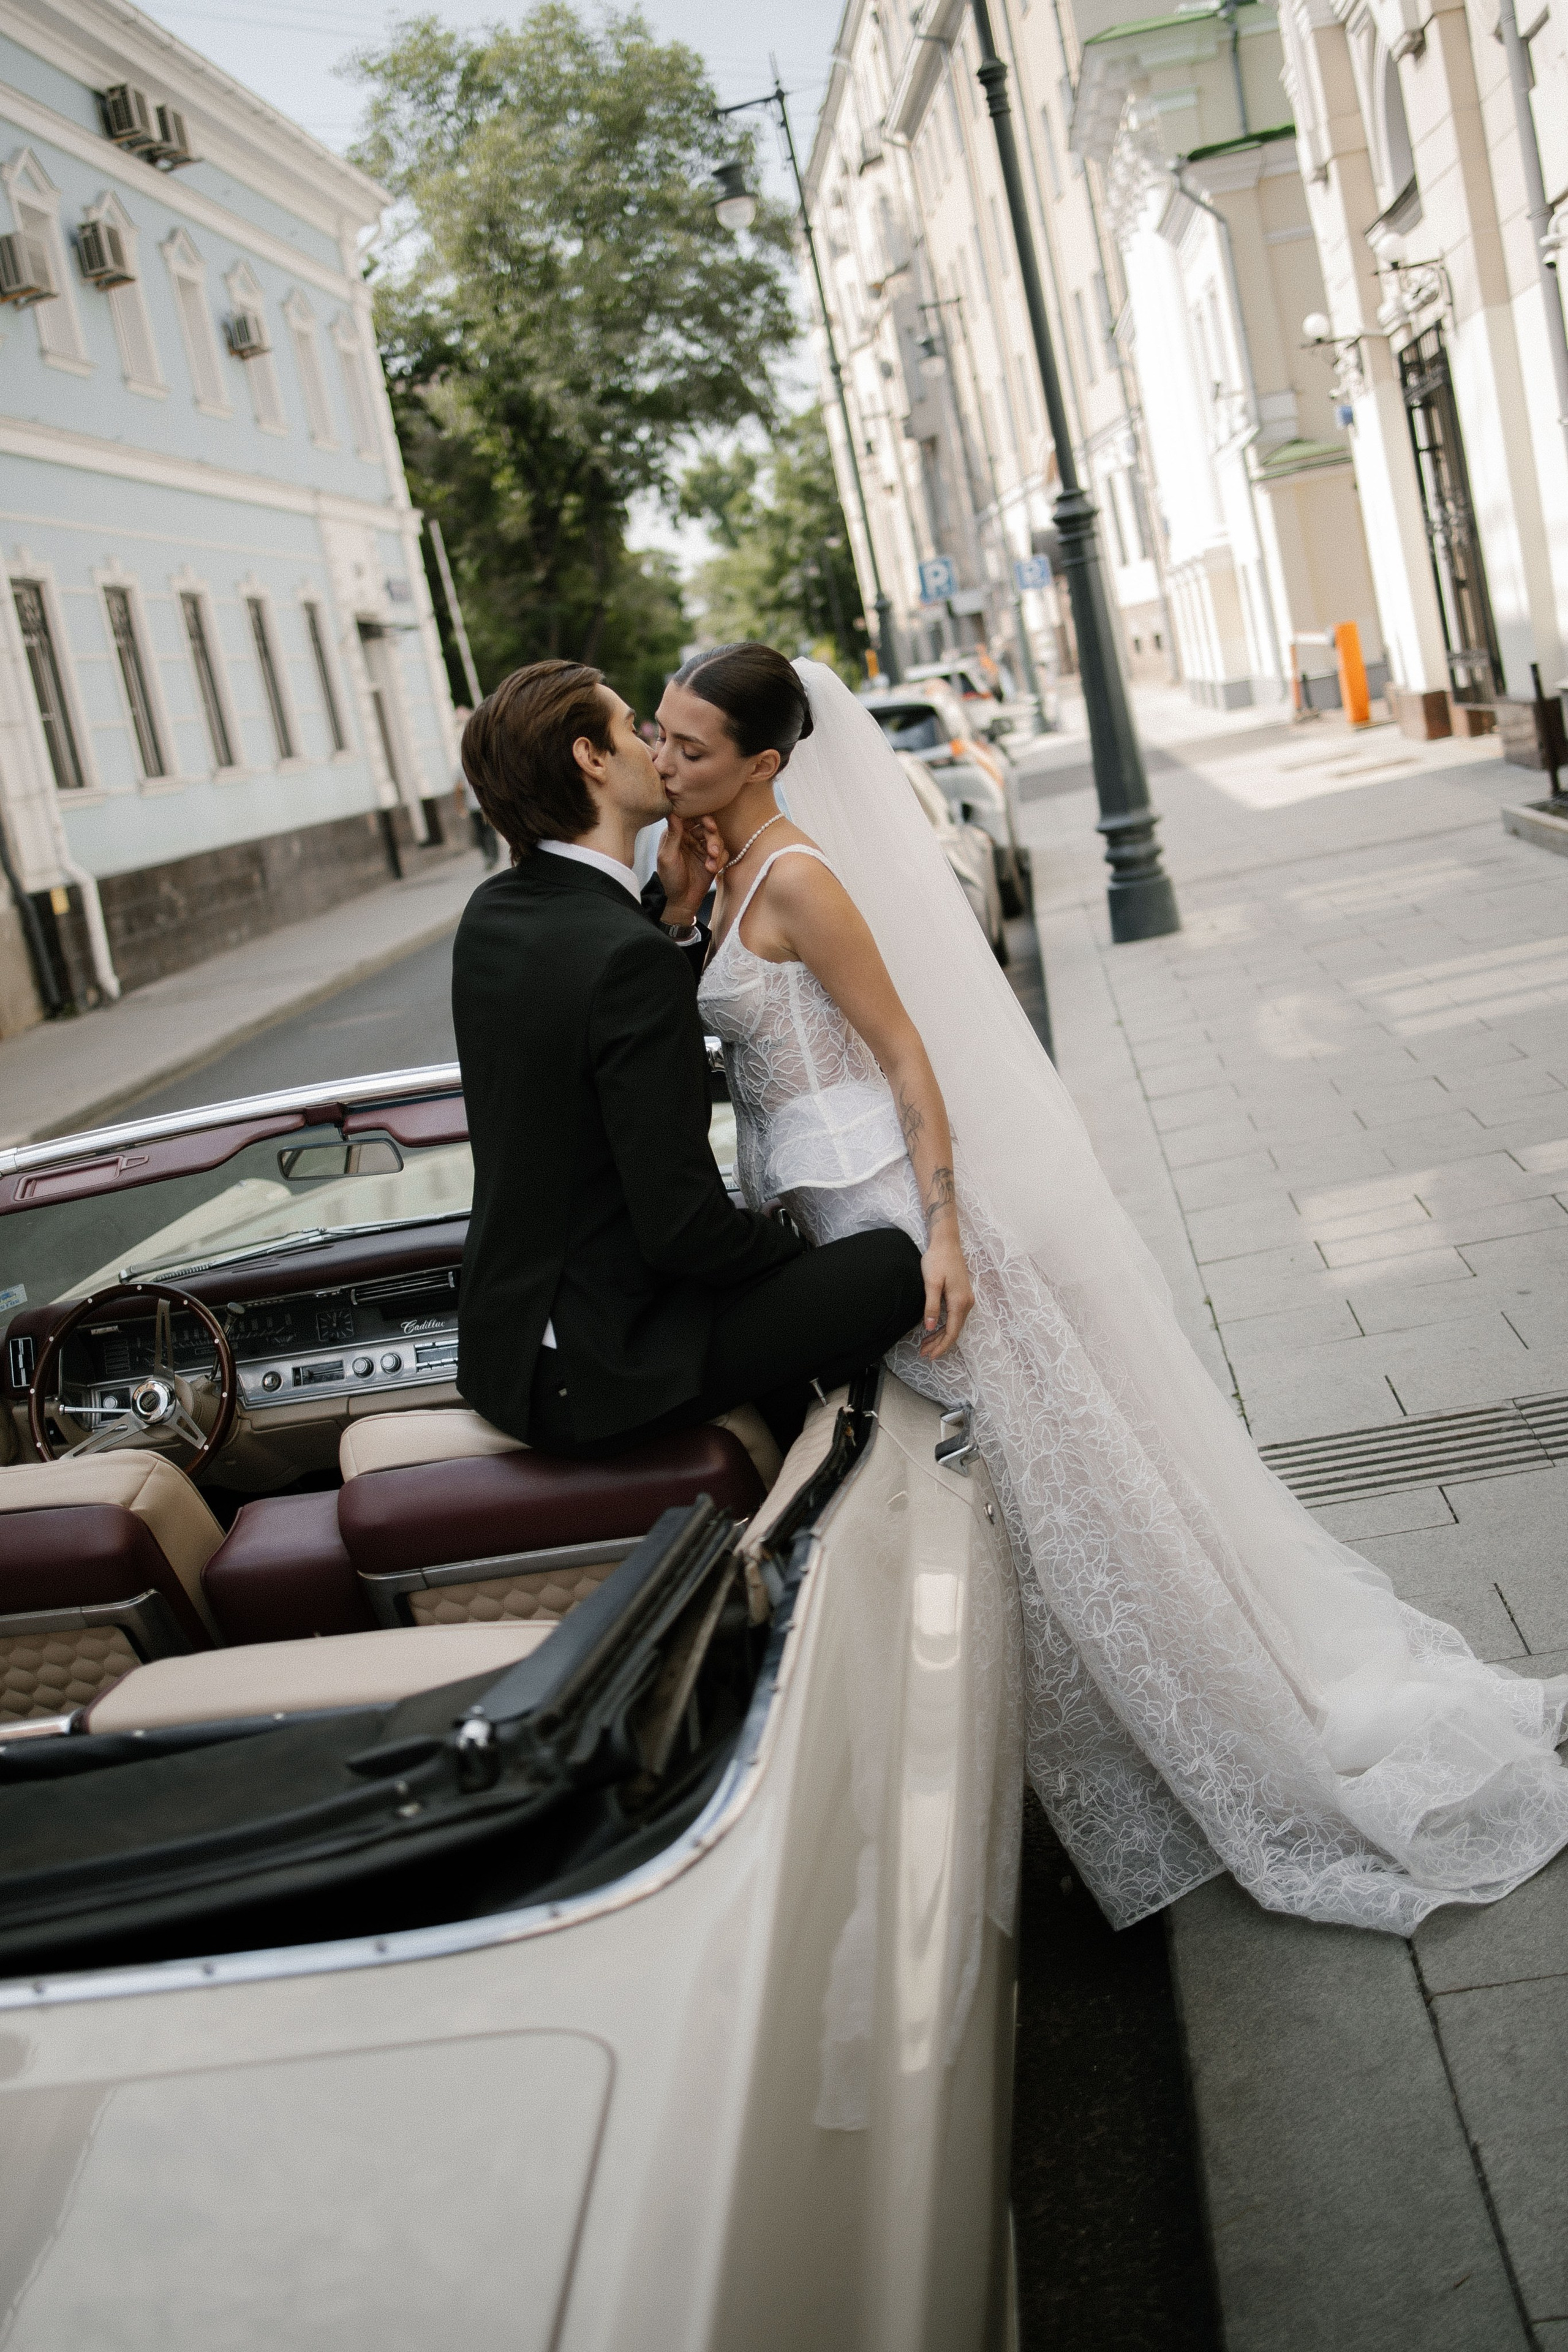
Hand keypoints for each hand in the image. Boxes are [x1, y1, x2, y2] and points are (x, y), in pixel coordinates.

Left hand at [657, 814, 721, 925]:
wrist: (679, 902)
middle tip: (713, 849)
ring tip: (712, 863)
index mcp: (677, 833)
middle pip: (708, 827)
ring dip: (718, 849)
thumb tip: (672, 811)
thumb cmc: (668, 879)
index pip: (692, 817)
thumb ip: (672, 834)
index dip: (703, 818)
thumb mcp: (667, 856)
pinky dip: (720, 860)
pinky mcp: (712, 860)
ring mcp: (702, 849)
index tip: (709, 826)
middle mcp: (690, 838)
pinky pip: (723, 854)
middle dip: (713, 837)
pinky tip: (713, 869)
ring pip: (718, 839)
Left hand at [918, 1233, 973, 1359]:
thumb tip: (929, 1327)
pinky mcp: (962, 1295)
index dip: (941, 1346)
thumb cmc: (937, 1260)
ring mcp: (966, 1299)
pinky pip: (954, 1317)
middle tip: (923, 1353)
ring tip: (926, 1345)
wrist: (947, 1242)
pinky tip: (934, 1329)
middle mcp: (967, 1303)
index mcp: (959, 1302)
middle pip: (954, 1331)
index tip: (930, 1356)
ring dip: (941, 1336)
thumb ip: (931, 1306)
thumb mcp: (931, 1283)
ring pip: (954, 1325)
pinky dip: (944, 1326)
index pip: (952, 1332)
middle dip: (939, 1344)